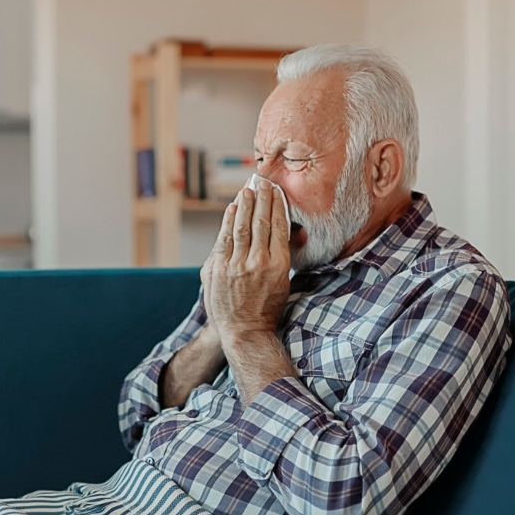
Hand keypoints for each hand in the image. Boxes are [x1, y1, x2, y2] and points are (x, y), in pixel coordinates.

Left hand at [201, 181, 291, 345]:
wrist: (244, 331)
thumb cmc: (267, 307)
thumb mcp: (284, 281)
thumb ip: (286, 254)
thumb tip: (296, 231)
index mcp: (278, 265)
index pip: (277, 226)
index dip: (276, 205)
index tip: (276, 191)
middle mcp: (257, 263)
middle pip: (259, 222)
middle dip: (261, 199)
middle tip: (262, 182)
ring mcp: (234, 266)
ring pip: (240, 227)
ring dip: (244, 205)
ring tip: (247, 191)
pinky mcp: (217, 269)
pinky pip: (224, 239)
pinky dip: (228, 221)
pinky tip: (232, 209)